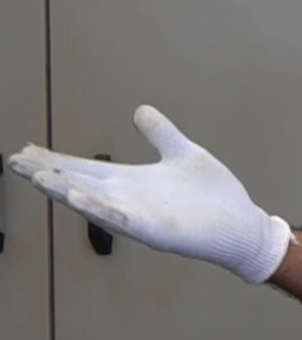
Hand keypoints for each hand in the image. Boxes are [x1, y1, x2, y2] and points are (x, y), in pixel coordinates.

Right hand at [5, 106, 293, 284]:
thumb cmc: (212, 195)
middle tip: (15, 161)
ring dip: (64, 190)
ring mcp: (138, 216)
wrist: (242, 224)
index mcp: (131, 181)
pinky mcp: (154, 230)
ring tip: (37, 177)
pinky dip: (99, 207)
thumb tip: (140, 110)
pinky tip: (78, 196)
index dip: (55, 159)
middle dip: (47, 173)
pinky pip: (121, 218)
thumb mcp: (183, 153)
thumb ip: (161, 133)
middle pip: (78, 182)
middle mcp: (127, 199)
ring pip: (93, 202)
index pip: (84, 167)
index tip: (25, 150)